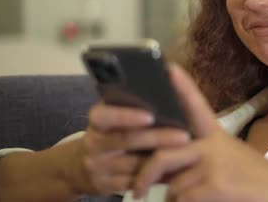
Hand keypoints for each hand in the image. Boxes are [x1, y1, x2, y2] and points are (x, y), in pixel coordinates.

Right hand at [68, 103, 190, 195]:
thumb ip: (131, 104)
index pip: (105, 115)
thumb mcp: (113, 116)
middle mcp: (93, 143)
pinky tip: (173, 170)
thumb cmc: (111, 133)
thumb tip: (165, 81)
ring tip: (185, 153)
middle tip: (184, 136)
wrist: (82, 167)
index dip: (126, 116)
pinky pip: (133, 182)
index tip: (151, 116)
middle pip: (126, 140)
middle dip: (157, 138)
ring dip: (160, 160)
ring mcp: (97, 166)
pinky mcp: (105, 186)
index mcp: (97, 120)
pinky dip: (154, 177)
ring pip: (133, 164)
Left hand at [132, 65, 267, 201]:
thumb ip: (197, 159)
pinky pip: (183, 199)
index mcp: (217, 135)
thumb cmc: (252, 180)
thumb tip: (164, 173)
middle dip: (144, 176)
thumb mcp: (226, 161)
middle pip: (163, 154)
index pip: (196, 105)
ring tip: (190, 200)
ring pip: (173, 185)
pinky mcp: (216, 184)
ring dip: (174, 198)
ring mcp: (215, 163)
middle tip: (135, 190)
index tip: (169, 67)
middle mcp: (213, 144)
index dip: (182, 86)